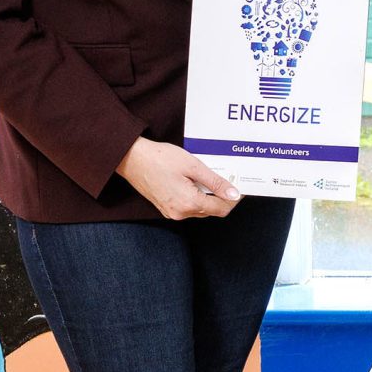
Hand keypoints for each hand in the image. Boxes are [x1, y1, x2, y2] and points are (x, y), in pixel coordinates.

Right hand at [116, 136, 241, 220]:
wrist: (131, 158)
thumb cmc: (159, 158)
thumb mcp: (193, 166)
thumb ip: (215, 182)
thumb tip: (233, 194)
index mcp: (189, 203)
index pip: (222, 209)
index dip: (233, 199)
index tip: (239, 186)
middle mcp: (180, 213)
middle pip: (212, 210)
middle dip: (222, 197)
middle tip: (226, 178)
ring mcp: (172, 212)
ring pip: (200, 209)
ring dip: (208, 196)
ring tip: (209, 177)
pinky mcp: (166, 208)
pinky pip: (188, 206)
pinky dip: (196, 196)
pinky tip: (195, 182)